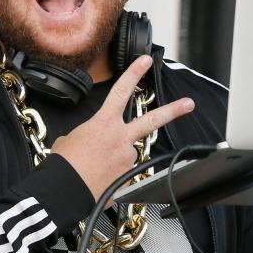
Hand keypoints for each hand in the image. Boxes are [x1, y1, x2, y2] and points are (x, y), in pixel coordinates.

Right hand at [50, 55, 193, 200]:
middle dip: (173, 110)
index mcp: (103, 123)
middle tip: (188, 104)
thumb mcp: (70, 140)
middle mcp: (120, 138)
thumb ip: (87, 136)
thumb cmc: (64, 165)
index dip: (134, 74)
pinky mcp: (130, 177)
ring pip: (129, 153)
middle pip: (152, 120)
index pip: (121, 92)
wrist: (65, 190)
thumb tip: (92, 143)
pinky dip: (115, 176)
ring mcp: (128, 158)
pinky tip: (100, 180)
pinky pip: (126, 174)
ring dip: (117, 159)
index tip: (145, 61)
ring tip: (97, 169)